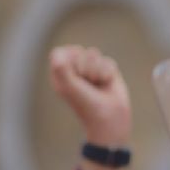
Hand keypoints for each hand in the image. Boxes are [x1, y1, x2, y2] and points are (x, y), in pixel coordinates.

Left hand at [49, 45, 131, 169]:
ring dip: (97, 71)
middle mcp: (75, 71)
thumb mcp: (70, 88)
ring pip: (94, 53)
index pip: (60, 53)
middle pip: (78, 51)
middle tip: (86, 83)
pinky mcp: (107, 71)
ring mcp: (91, 70)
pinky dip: (108, 73)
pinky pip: (108, 60)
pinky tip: (107, 84)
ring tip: (97, 85)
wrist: (110, 118)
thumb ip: (61, 70)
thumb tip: (58, 54)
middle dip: (85, 66)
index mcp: (61, 75)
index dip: (68, 58)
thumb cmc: (86, 106)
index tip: (73, 72)